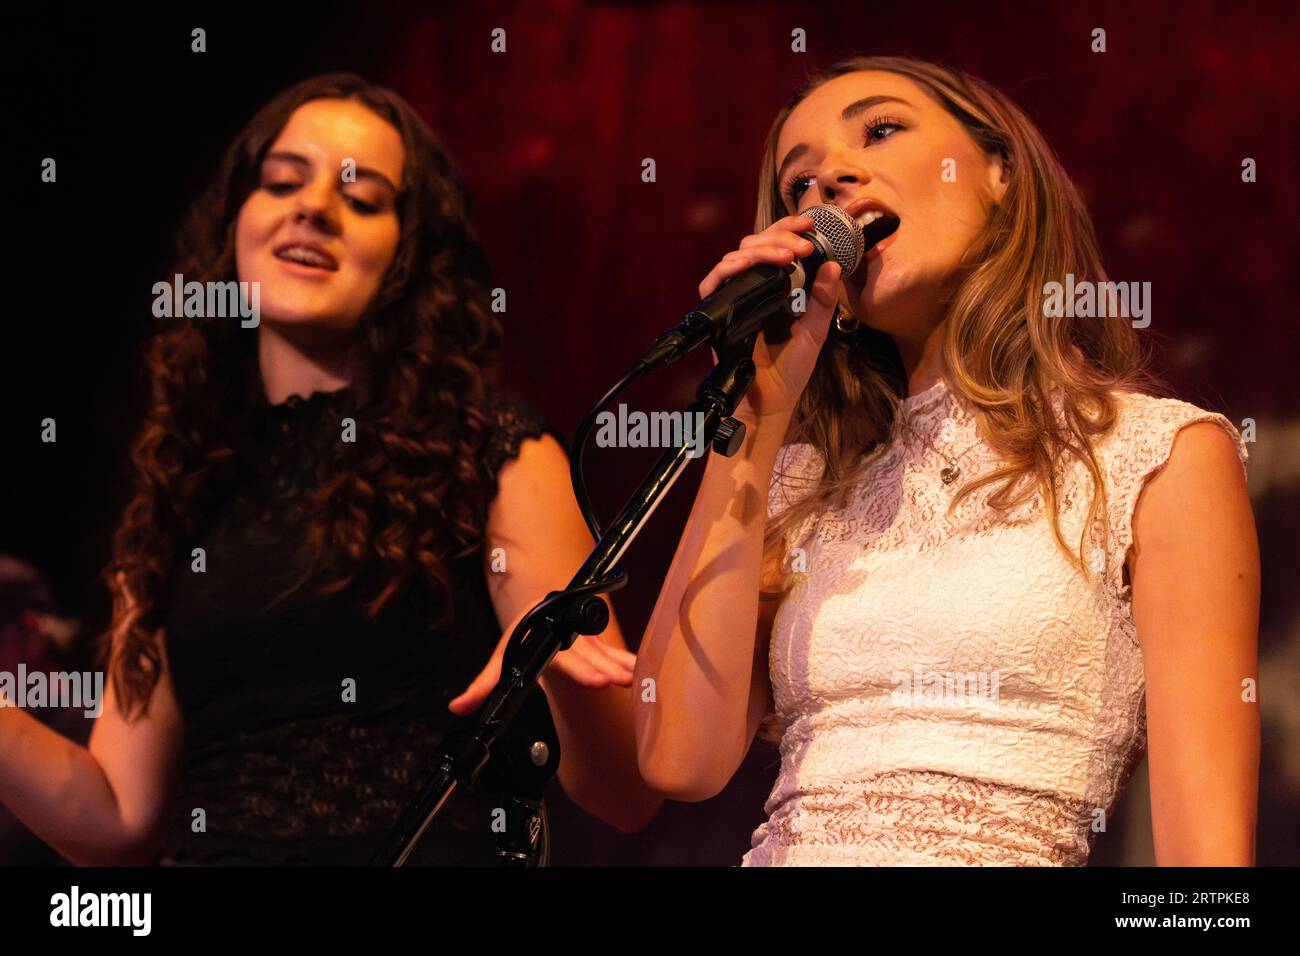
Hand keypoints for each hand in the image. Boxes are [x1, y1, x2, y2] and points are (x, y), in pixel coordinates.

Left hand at [448, 628, 636, 715]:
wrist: (538, 615)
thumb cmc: (521, 640)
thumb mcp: (501, 661)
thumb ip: (482, 686)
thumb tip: (458, 707)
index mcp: (542, 633)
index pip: (561, 653)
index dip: (579, 667)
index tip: (595, 681)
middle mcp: (565, 630)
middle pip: (586, 651)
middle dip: (602, 667)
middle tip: (615, 681)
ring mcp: (583, 636)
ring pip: (603, 651)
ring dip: (620, 665)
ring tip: (634, 678)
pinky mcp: (597, 644)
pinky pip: (614, 652)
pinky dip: (628, 661)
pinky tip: (642, 672)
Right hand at [697, 203, 863, 427]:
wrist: (769, 402)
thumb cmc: (790, 370)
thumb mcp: (815, 331)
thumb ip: (823, 300)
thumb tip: (831, 265)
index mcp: (776, 287)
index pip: (775, 246)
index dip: (788, 228)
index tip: (810, 224)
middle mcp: (752, 287)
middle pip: (754, 243)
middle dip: (780, 235)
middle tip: (802, 243)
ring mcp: (733, 298)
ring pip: (736, 255)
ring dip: (762, 249)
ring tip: (787, 255)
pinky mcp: (717, 312)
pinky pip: (714, 281)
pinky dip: (730, 268)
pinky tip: (749, 265)